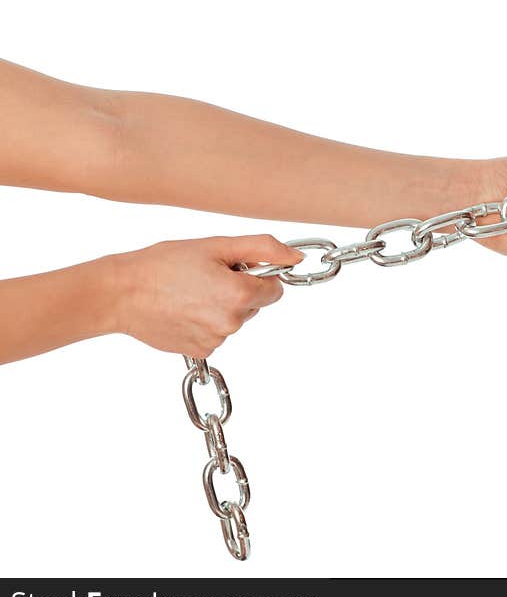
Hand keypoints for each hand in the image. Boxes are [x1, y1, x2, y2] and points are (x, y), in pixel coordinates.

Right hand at [111, 235, 302, 356]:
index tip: (233, 268)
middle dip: (238, 290)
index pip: (275, 289)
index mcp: (240, 294)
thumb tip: (295, 258)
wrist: (121, 294)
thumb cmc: (163, 265)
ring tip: (189, 293)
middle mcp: (232, 322)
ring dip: (220, 306)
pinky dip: (205, 322)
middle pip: (254, 304)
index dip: (256, 275)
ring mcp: (217, 340)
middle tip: (205, 278)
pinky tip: (183, 310)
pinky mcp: (201, 350)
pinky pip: (216, 334)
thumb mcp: (216, 246)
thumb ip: (263, 249)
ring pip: (235, 319)